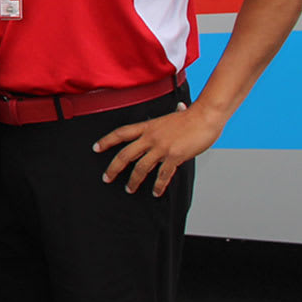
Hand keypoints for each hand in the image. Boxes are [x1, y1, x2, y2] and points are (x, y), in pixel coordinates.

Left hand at [93, 101, 224, 196]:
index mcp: (148, 127)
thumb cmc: (192, 117)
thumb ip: (168, 121)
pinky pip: (162, 175)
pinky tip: (155, 192)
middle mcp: (151, 137)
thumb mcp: (171, 116)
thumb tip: (177, 108)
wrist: (205, 116)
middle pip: (125, 154)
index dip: (106, 141)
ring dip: (133, 181)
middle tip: (106, 178)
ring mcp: (162, 148)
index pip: (121, 133)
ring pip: (141, 168)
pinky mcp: (174, 156)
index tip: (96, 148)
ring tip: (129, 189)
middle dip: (113, 168)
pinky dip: (158, 186)